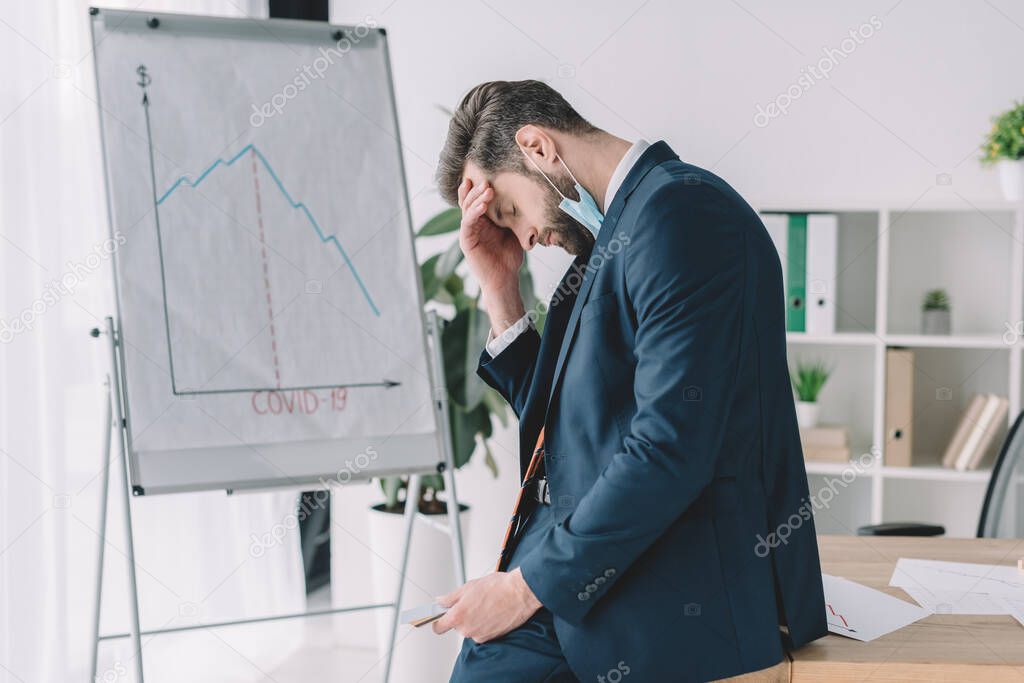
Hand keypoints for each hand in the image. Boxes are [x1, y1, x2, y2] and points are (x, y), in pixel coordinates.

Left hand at [432, 567, 541, 643]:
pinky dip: (485, 624)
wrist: (520, 593)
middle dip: (461, 615)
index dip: (438, 621)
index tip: (440, 616)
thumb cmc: (497, 587)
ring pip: (470, 628)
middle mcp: (467, 629)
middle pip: (456, 626)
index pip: (438, 627)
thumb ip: (450, 597)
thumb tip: (440, 601)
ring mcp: (479, 635)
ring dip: (474, 619)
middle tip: (472, 602)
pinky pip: (482, 632)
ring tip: (486, 605)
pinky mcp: (491, 638)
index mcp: (458, 616)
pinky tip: (493, 612)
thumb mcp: (468, 587)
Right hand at [457, 178, 525, 333]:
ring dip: (475, 198)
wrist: (505, 278)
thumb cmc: (509, 256)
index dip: (480, 187)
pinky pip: (467, 224)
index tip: (488, 174)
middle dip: (477, 189)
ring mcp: (469, 232)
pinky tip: (481, 206)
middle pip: (469, 201)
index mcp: (483, 220)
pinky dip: (473, 213)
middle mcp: (473, 224)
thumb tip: (528, 198)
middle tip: (487, 179)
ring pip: (467, 210)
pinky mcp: (466, 241)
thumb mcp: (514, 231)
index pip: (478, 199)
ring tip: (486, 189)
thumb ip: (514, 216)